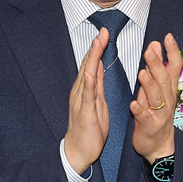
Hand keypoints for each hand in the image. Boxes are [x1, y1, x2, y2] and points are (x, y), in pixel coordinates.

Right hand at [64, 28, 109, 173]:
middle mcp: (80, 92)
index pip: (92, 64)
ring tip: (97, 44)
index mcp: (85, 90)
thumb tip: (99, 68)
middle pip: (88, 65)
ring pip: (87, 76)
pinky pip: (86, 96)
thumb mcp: (96, 103)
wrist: (78, 151)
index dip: (98, 48)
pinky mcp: (84, 113)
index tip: (104, 33)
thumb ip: (97, 86)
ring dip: (92, 59)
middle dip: (96, 48)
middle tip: (102, 31)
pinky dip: (88, 83)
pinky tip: (90, 72)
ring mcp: (81, 101)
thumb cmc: (89, 129)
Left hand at [131, 33, 182, 162]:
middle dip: (157, 64)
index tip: (167, 37)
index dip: (173, 52)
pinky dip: (139, 109)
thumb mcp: (157, 89)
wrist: (158, 145)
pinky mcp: (149, 126)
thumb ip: (155, 68)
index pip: (175, 67)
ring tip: (142, 73)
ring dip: (149, 84)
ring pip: (156, 97)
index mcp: (169, 88)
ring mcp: (159, 113)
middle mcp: (167, 99)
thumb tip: (155, 45)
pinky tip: (133, 104)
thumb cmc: (154, 113)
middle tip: (149, 51)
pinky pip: (144, 117)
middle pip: (164, 80)